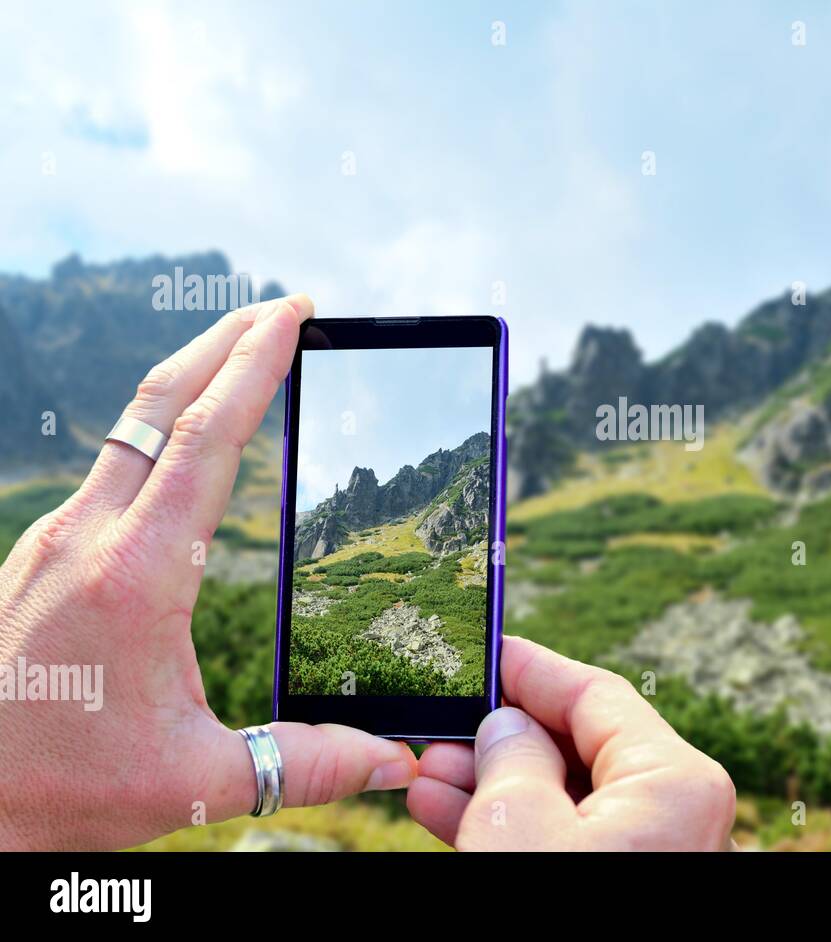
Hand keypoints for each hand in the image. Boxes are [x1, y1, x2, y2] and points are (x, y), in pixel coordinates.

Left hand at [0, 295, 416, 849]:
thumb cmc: (58, 791)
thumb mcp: (193, 782)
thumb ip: (303, 763)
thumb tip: (394, 757)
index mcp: (138, 573)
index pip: (208, 438)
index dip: (256, 366)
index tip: (294, 315)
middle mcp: (89, 537)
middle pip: (161, 402)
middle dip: (226, 340)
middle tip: (283, 308)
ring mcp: (54, 540)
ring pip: (130, 427)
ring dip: (191, 380)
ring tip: (243, 358)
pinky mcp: (40, 556)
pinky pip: (110, 466)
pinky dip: (161, 430)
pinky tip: (185, 447)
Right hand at [407, 635, 736, 849]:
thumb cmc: (559, 914)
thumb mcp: (519, 827)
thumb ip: (511, 758)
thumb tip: (507, 726)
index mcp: (675, 780)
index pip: (596, 694)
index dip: (531, 669)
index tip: (483, 651)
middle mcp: (676, 813)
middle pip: (578, 745)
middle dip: (500, 735)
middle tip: (439, 726)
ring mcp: (653, 851)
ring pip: (565, 798)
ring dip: (493, 784)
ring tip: (429, 774)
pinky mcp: (623, 880)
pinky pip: (566, 839)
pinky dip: (511, 826)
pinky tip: (447, 811)